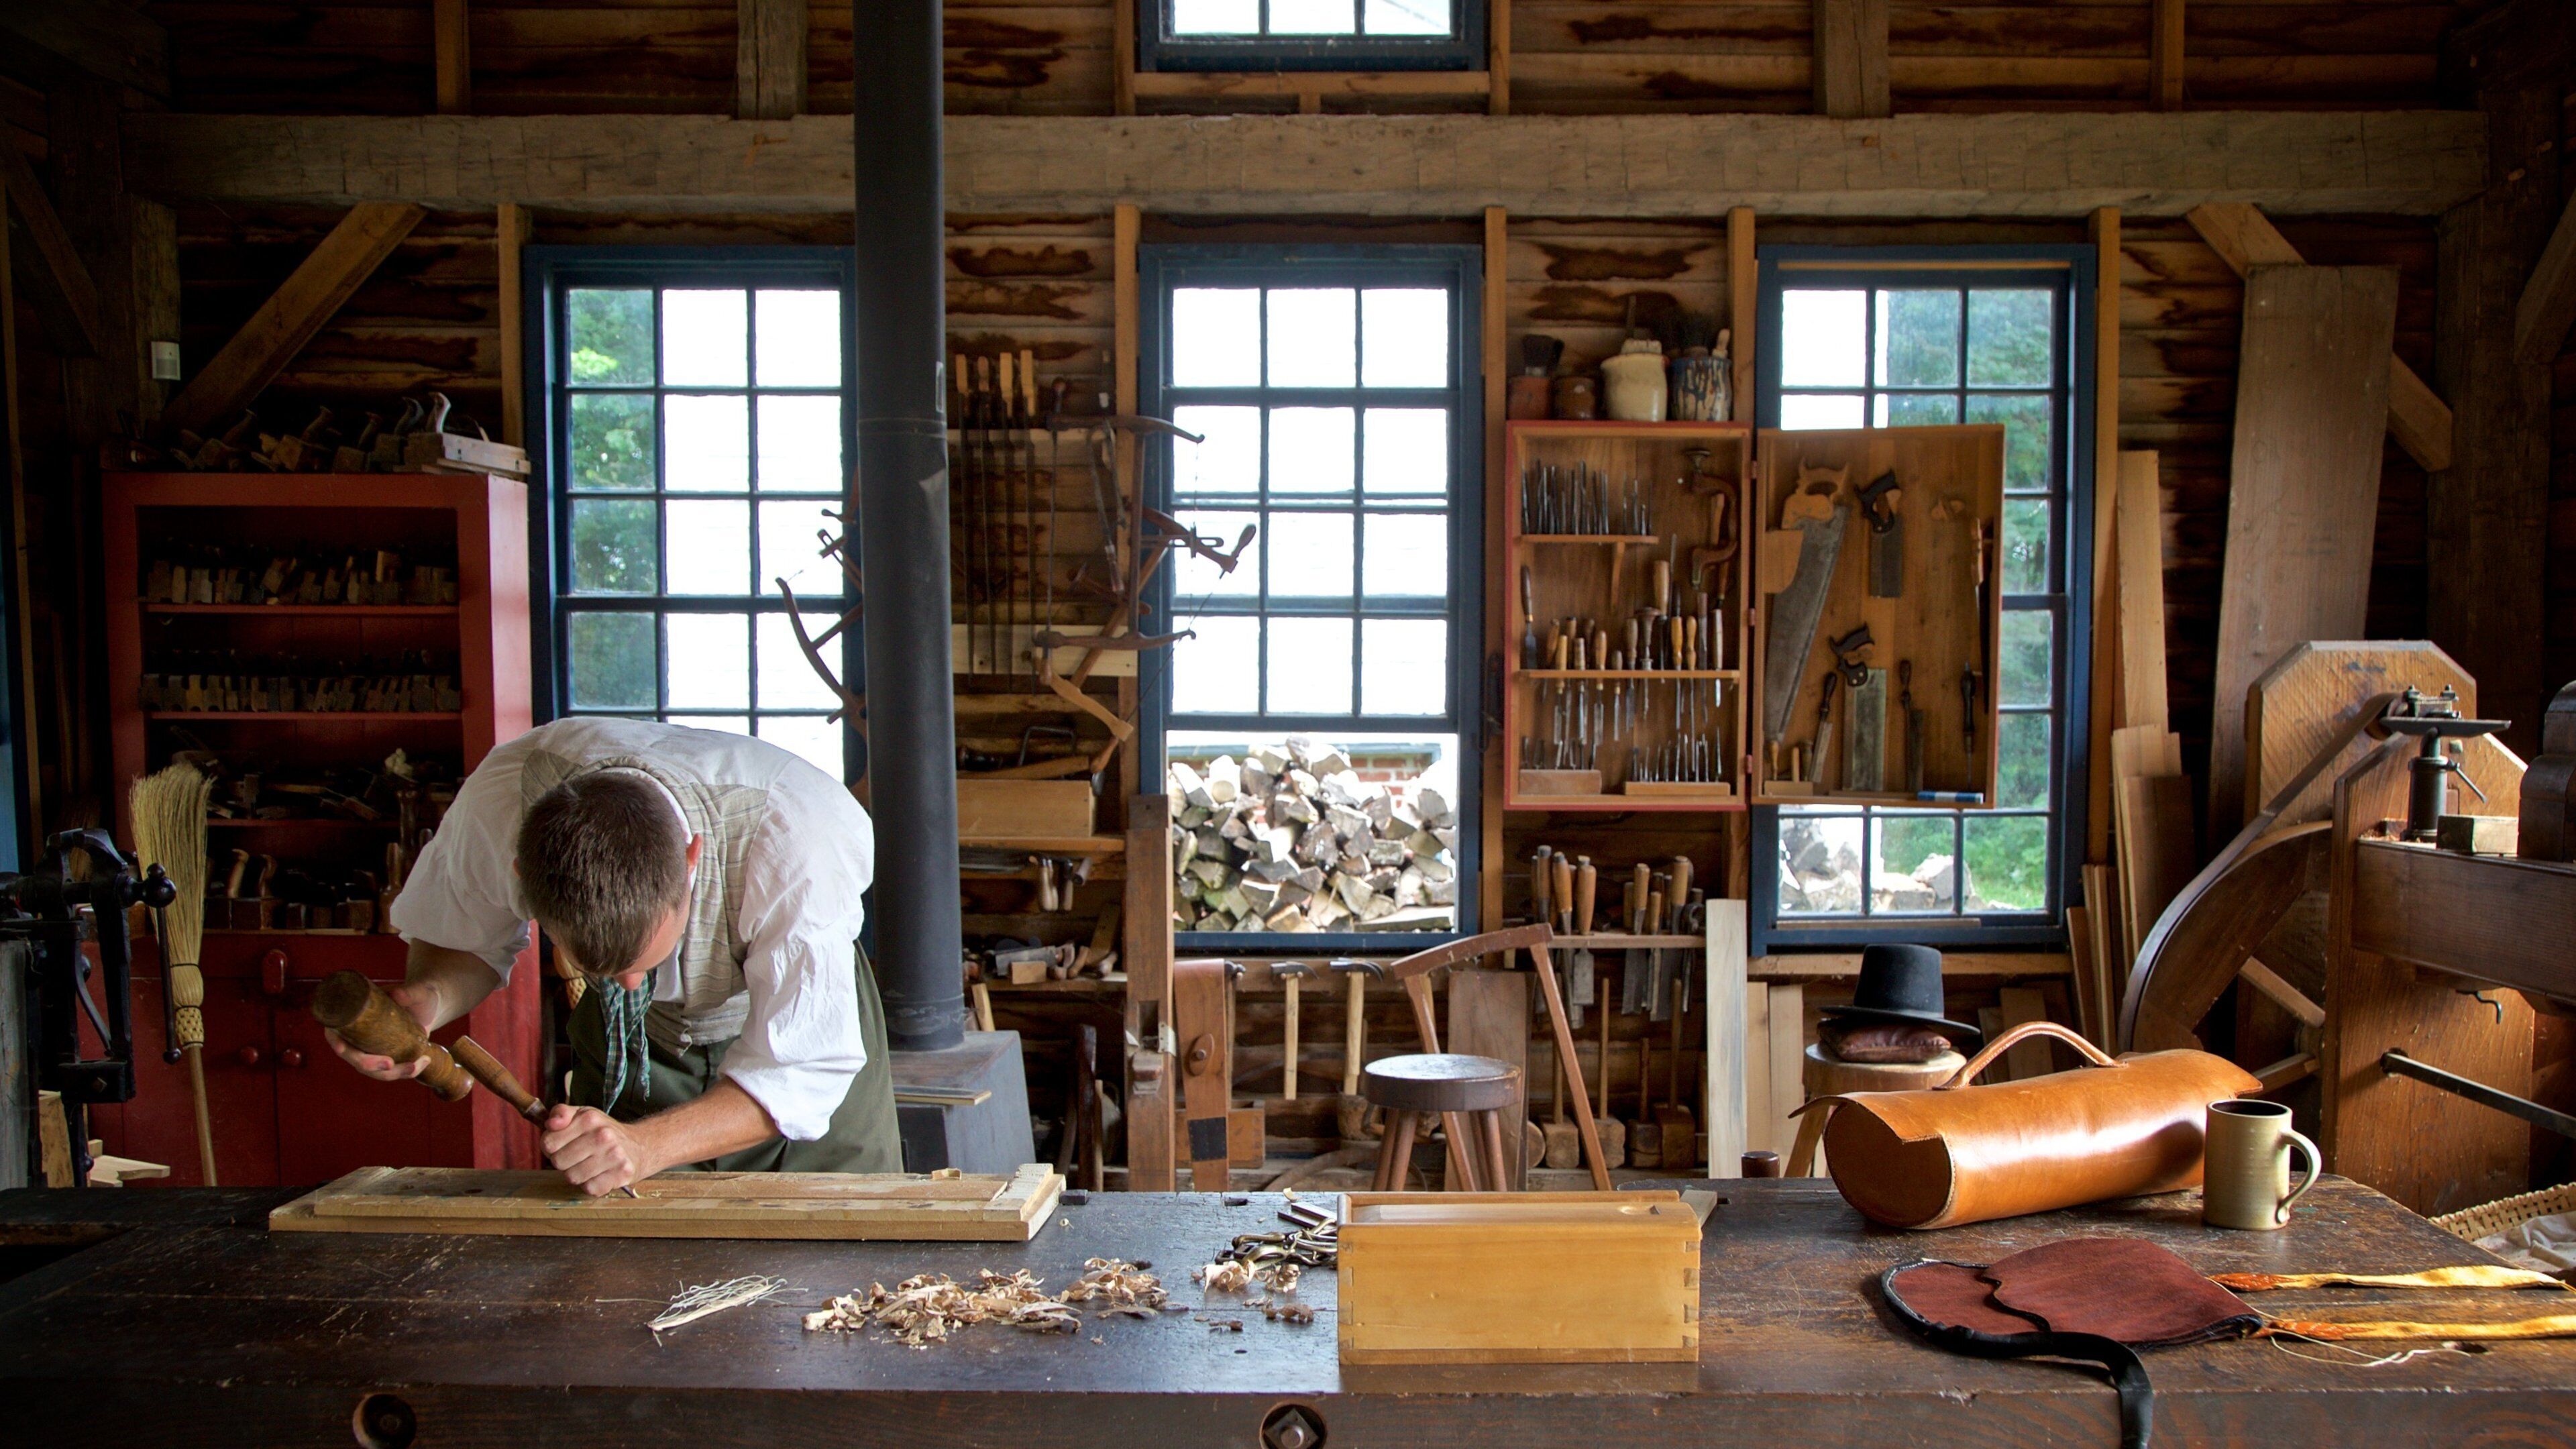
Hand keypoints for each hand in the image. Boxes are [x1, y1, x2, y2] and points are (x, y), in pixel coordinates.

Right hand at [322, 982, 441, 1082]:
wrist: (430, 1006)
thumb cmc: (418, 994)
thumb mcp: (416, 991)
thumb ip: (409, 992)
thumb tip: (396, 994)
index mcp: (355, 1016)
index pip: (336, 1033)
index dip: (336, 1042)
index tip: (342, 1048)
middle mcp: (359, 1037)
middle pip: (355, 1058)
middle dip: (371, 1065)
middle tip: (390, 1064)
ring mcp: (372, 1050)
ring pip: (374, 1070)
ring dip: (394, 1072)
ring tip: (416, 1065)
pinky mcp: (386, 1058)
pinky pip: (390, 1071)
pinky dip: (405, 1071)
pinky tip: (421, 1064)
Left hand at [543, 1105, 655, 1195]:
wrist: (640, 1146)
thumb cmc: (604, 1132)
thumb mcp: (582, 1115)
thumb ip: (560, 1113)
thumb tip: (551, 1124)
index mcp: (589, 1118)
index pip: (548, 1142)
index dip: (550, 1146)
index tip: (563, 1144)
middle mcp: (603, 1136)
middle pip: (558, 1161)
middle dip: (563, 1161)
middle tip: (577, 1156)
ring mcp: (614, 1156)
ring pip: (572, 1177)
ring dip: (577, 1174)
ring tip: (588, 1165)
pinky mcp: (621, 1174)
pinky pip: (590, 1188)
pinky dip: (591, 1184)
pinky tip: (599, 1174)